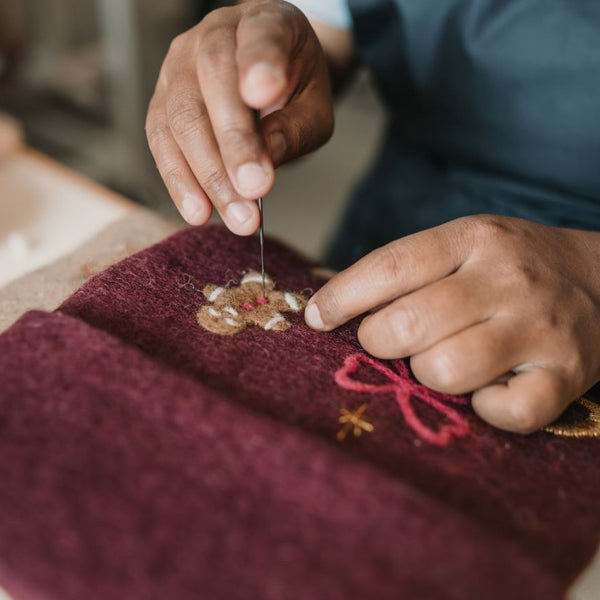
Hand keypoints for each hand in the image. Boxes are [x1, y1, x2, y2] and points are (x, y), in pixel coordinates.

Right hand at [146, 0, 333, 233]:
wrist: (264, 77)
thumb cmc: (294, 90)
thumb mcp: (315, 107)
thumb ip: (296, 127)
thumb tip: (265, 156)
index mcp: (265, 22)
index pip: (260, 35)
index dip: (258, 63)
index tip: (262, 94)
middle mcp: (213, 35)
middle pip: (211, 81)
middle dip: (232, 143)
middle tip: (254, 191)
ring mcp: (179, 66)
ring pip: (181, 116)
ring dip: (208, 174)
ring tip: (237, 217)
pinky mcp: (161, 101)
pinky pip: (160, 142)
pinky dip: (179, 181)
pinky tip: (199, 212)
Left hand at [305, 215, 599, 432]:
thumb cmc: (511, 268)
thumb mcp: (464, 246)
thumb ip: (407, 271)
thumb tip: (330, 309)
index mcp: (473, 239)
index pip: (390, 267)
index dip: (341, 297)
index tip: (314, 317)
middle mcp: (506, 279)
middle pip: (407, 325)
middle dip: (378, 341)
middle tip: (390, 340)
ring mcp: (539, 328)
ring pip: (444, 370)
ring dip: (427, 374)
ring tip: (442, 360)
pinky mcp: (566, 375)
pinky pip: (503, 412)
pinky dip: (483, 409)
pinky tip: (488, 386)